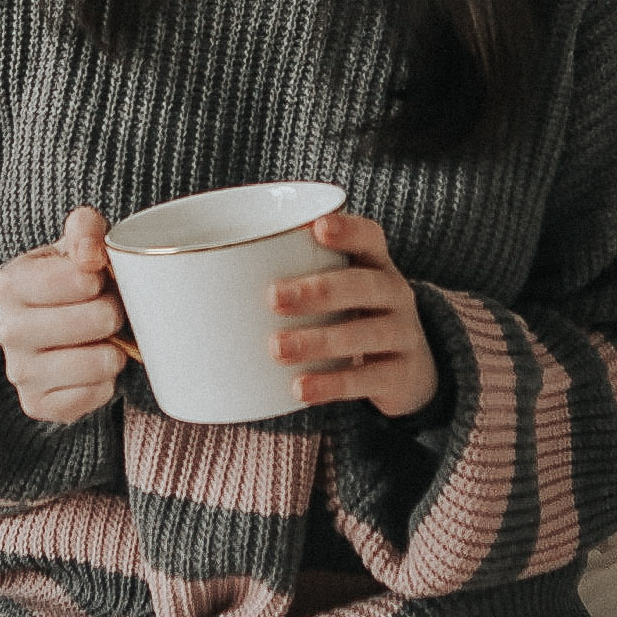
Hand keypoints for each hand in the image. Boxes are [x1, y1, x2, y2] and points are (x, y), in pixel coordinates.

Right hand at [0, 206, 128, 423]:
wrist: (43, 326)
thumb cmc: (66, 281)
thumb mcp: (73, 246)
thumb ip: (85, 230)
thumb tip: (91, 253)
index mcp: (11, 285)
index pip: (81, 279)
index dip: (101, 278)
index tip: (95, 280)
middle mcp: (8, 331)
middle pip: (99, 320)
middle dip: (114, 312)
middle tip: (107, 310)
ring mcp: (20, 373)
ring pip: (101, 362)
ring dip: (115, 349)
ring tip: (103, 339)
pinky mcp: (38, 405)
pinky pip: (97, 395)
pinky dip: (106, 381)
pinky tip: (93, 366)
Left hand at [270, 213, 438, 419]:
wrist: (410, 370)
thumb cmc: (353, 317)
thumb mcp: (339, 290)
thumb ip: (297, 275)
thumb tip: (206, 278)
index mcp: (376, 265)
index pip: (370, 238)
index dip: (348, 230)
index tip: (316, 228)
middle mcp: (395, 294)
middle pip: (365, 285)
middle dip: (319, 290)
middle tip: (272, 297)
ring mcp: (402, 335)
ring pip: (366, 334)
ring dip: (319, 340)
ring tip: (277, 348)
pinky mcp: (400, 376)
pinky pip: (368, 380)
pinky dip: (332, 384)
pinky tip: (300, 388)